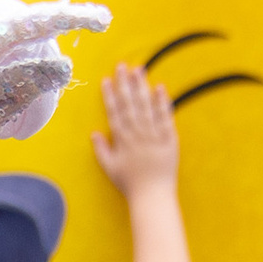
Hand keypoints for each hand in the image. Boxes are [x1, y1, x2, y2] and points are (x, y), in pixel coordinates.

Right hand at [89, 62, 179, 201]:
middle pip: (129, 104)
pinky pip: (165, 117)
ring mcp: (153, 135)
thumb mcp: (110, 168)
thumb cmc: (130, 184)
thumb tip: (94, 133)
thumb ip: (101, 150)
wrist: (152, 196)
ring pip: (146, 106)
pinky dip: (162, 102)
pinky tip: (160, 87)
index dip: (110, 95)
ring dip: (142, 86)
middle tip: (122, 65)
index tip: (106, 80)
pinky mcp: (168, 139)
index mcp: (121, 140)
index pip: (114, 112)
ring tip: (139, 69)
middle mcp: (136, 134)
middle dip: (124, 83)